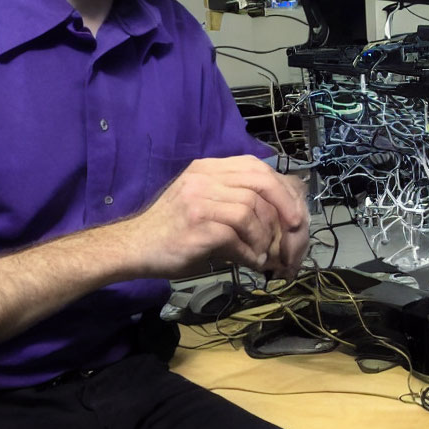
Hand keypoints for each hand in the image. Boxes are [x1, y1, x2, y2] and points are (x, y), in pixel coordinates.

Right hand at [129, 155, 308, 279]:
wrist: (135, 246)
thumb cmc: (171, 227)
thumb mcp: (201, 200)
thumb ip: (231, 198)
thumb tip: (276, 213)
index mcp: (207, 168)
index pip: (254, 165)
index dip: (279, 188)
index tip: (293, 211)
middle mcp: (204, 178)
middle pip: (259, 182)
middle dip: (283, 207)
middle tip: (294, 230)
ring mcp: (199, 199)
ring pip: (251, 210)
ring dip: (264, 237)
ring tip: (263, 254)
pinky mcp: (197, 225)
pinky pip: (237, 236)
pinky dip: (251, 253)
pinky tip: (251, 263)